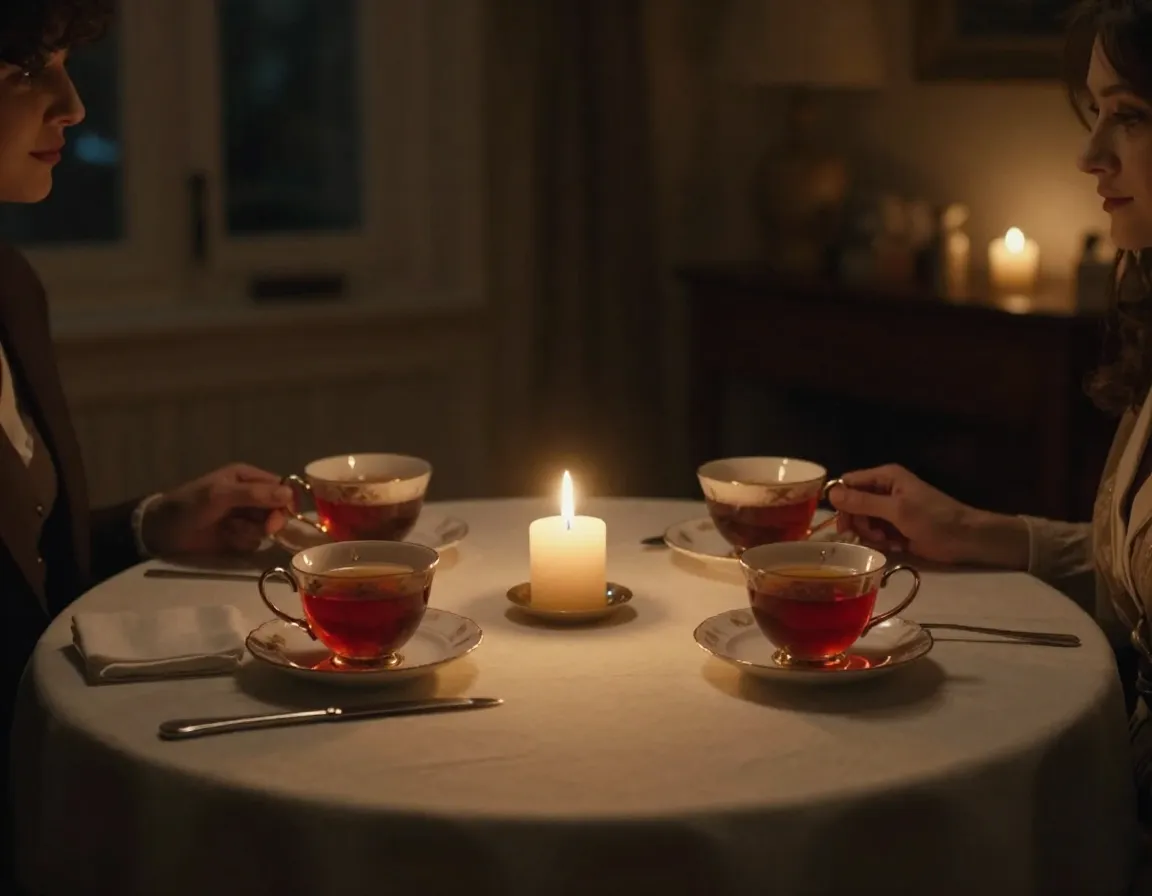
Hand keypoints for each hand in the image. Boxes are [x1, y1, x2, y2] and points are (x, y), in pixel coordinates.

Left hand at [142, 463, 291, 556]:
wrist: (163, 532)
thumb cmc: (190, 505)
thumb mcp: (220, 495)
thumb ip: (254, 494)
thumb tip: (289, 495)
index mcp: (248, 477)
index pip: (281, 487)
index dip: (285, 501)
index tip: (281, 515)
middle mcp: (251, 496)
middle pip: (278, 510)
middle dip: (270, 520)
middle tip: (266, 529)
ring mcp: (245, 517)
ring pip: (267, 527)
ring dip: (252, 531)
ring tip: (231, 530)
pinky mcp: (239, 536)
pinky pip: (255, 542)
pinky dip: (243, 542)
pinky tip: (227, 538)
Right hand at [826, 464, 1027, 567]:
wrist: (964, 538)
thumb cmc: (933, 518)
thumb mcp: (897, 510)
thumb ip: (863, 502)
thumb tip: (831, 494)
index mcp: (884, 477)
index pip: (848, 483)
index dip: (842, 501)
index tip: (845, 522)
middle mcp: (883, 490)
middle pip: (852, 505)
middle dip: (858, 522)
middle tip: (872, 535)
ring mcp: (888, 509)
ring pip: (861, 521)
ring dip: (870, 534)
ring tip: (888, 540)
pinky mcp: (894, 527)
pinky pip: (874, 533)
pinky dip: (881, 541)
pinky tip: (896, 545)